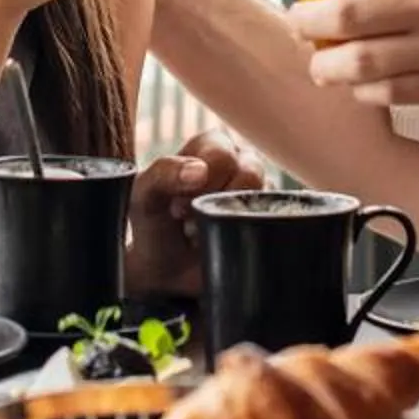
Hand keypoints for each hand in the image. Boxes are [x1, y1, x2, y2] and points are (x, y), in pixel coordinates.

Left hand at [122, 128, 267, 293]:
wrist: (165, 271)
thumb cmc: (154, 224)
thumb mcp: (144, 195)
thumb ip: (163, 174)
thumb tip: (199, 171)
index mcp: (210, 147)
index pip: (223, 154)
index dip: (202, 181)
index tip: (178, 206)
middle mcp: (240, 164)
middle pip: (251, 173)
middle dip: (216, 203)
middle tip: (189, 221)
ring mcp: (258, 194)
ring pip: (264, 199)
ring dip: (230, 221)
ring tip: (202, 234)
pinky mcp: (269, 220)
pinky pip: (274, 223)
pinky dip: (247, 236)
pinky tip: (224, 243)